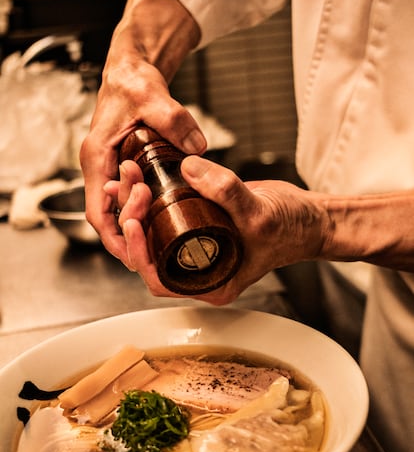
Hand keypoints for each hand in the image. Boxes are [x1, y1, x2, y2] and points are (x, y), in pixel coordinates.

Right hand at [79, 0, 204, 265]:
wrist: (131, 71)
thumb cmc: (132, 81)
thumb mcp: (151, 95)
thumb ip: (172, 119)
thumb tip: (197, 146)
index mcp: (97, 156)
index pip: (97, 212)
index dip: (114, 238)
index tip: (132, 254)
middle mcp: (99, 168)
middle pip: (108, 219)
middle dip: (131, 235)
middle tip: (158, 238)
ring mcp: (110, 170)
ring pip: (118, 213)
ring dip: (139, 226)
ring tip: (163, 232)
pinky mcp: (123, 169)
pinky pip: (128, 200)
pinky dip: (143, 213)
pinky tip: (163, 218)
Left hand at [106, 156, 324, 304]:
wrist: (309, 218)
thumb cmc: (291, 228)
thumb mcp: (259, 213)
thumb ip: (225, 191)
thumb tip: (188, 168)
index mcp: (210, 283)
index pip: (160, 278)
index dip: (140, 252)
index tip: (133, 222)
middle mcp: (201, 270)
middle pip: (152, 253)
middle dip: (134, 221)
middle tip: (129, 189)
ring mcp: (199, 249)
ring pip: (156, 234)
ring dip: (137, 207)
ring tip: (128, 178)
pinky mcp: (200, 227)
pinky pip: (167, 217)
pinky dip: (151, 199)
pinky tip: (140, 178)